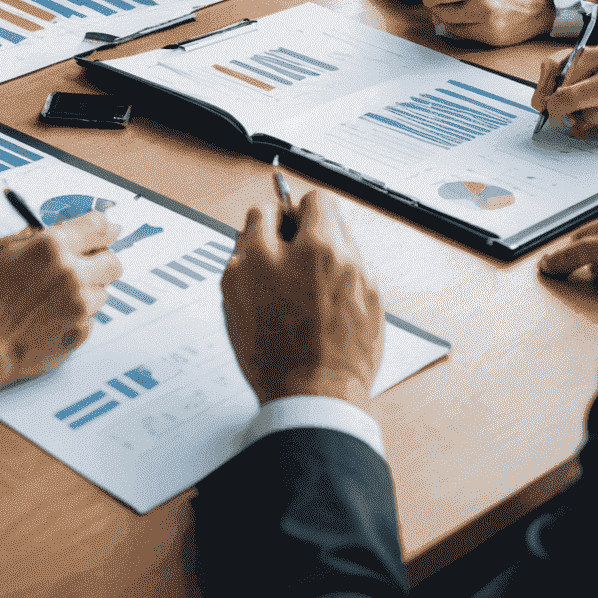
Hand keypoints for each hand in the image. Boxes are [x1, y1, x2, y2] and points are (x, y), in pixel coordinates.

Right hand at [0, 210, 122, 390]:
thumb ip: (37, 236)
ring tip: (58, 296)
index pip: (98, 227)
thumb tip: (61, 229)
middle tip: (85, 265)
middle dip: (100, 260)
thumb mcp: (4, 249)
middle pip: (112, 261)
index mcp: (53, 247)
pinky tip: (54, 315)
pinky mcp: (80, 332)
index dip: (106, 227)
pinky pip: (91, 318)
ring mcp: (79, 306)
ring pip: (103, 291)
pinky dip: (79, 315)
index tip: (109, 229)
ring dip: (88, 290)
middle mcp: (71, 274)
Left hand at [221, 190, 382, 406]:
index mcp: (322, 251)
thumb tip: (333, 225)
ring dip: (262, 245)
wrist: (310, 397)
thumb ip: (348, 250)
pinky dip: (250, 271)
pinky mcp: (228, 291)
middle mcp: (278, 254)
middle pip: (270, 209)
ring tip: (279, 273)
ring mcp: (247, 272)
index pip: (314, 200)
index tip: (317, 223)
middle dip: (283, 223)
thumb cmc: (344, 356)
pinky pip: (236, 263)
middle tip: (293, 245)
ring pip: (246, 232)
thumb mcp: (369, 294)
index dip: (319, 214)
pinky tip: (268, 295)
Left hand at [532, 45, 597, 135]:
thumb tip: (543, 101)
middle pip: (559, 87)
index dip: (541, 86)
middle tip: (553, 114)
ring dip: (573, 115)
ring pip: (570, 103)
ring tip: (588, 114)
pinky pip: (588, 118)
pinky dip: (588, 123)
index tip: (540, 101)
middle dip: (553, 105)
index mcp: (596, 52)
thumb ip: (575, 80)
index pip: (553, 64)